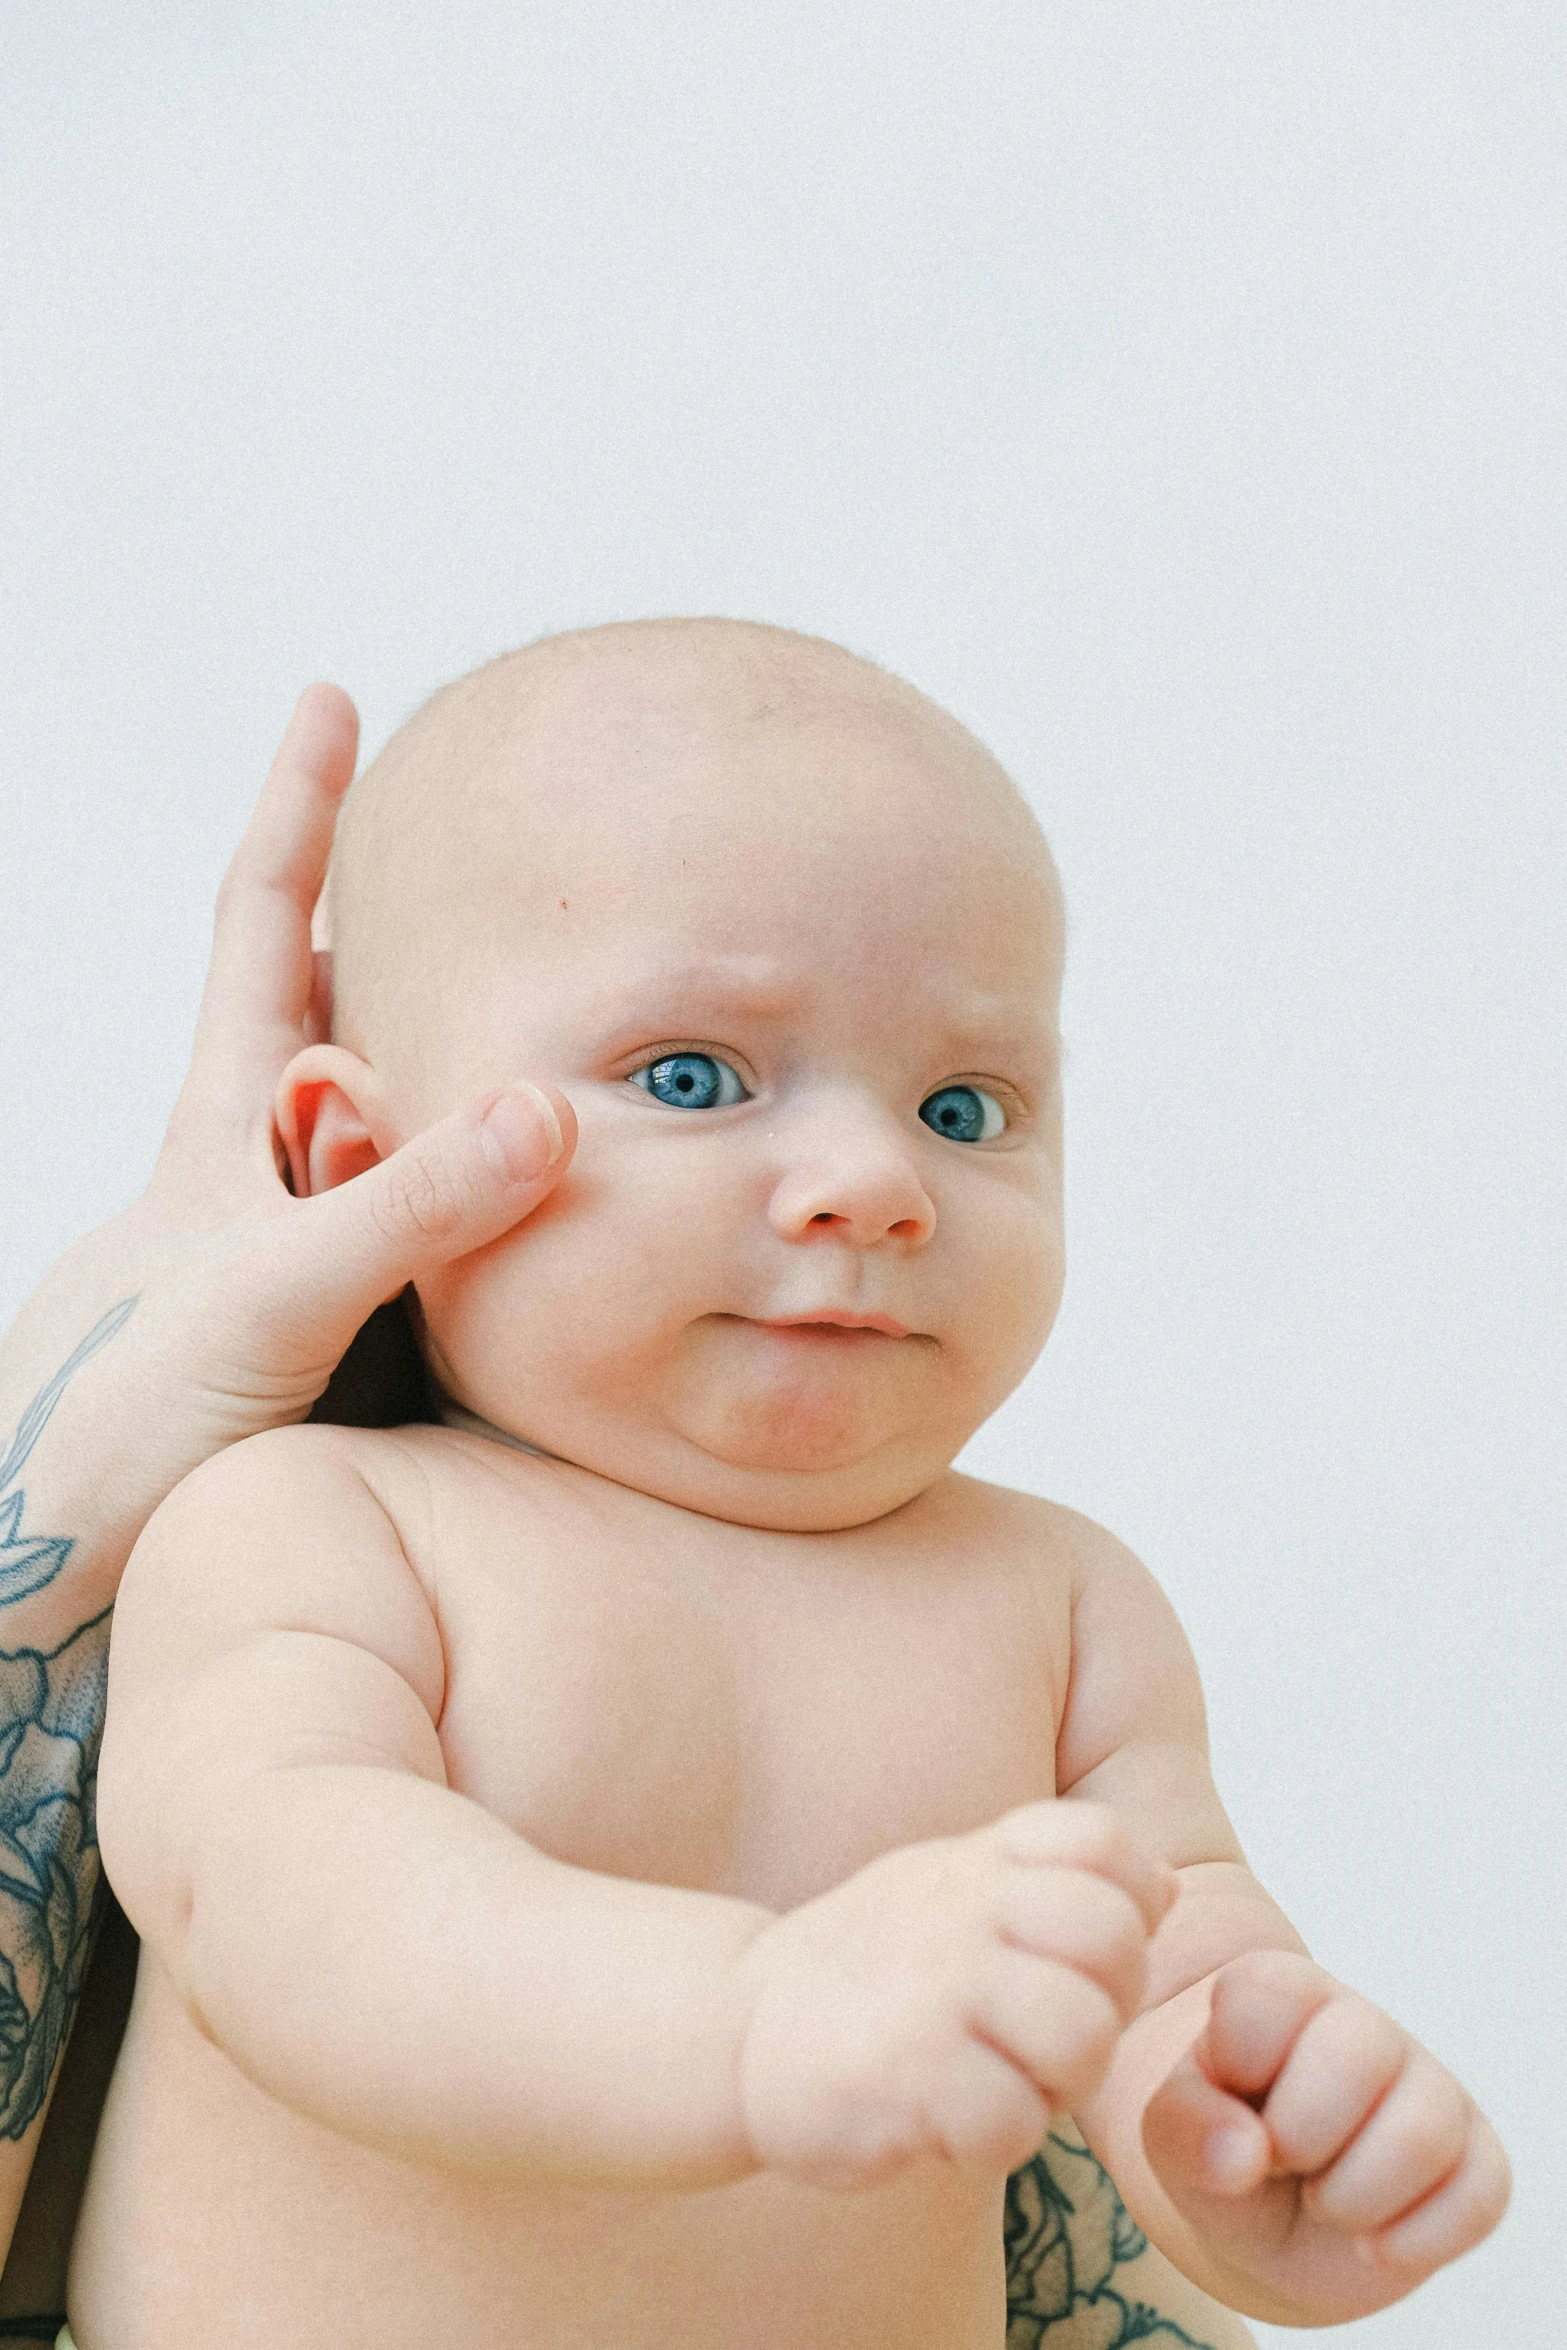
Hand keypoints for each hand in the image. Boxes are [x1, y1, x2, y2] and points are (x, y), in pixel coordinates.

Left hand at [64, 686, 574, 1502]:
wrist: (49, 1579)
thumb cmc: (117, 1432)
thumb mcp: (268, 1302)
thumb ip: (405, 1210)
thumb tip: (543, 1109)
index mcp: (221, 1126)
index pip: (259, 924)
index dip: (298, 809)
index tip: (329, 701)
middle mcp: (253, 1174)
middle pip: (318, 1005)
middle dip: (378, 918)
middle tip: (459, 855)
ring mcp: (286, 1253)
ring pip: (374, 1121)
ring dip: (434, 1058)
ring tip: (519, 1010)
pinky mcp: (323, 1341)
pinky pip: (412, 1229)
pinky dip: (469, 1193)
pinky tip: (521, 1213)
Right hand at [734, 1801, 1175, 2190]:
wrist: (742, 2025)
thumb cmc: (874, 1963)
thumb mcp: (959, 1887)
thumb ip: (1061, 1879)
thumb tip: (1163, 1885)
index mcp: (982, 1860)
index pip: (1106, 1845)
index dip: (1123, 1906)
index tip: (1074, 1953)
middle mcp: (964, 1910)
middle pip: (1114, 1940)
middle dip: (1108, 2004)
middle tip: (1051, 2037)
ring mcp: (937, 1991)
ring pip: (1082, 2035)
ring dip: (1061, 2082)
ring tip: (1009, 2084)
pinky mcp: (907, 2079)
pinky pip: (1014, 2124)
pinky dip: (997, 2140)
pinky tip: (953, 2123)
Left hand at [1142, 1949, 1510, 2322]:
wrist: (1257, 2221)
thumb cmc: (1213, 2149)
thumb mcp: (1170, 2133)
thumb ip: (1184, 2127)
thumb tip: (1245, 2155)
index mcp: (1284, 1991)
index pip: (1270, 1992)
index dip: (1238, 2062)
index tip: (1228, 2094)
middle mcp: (1365, 2028)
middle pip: (1357, 2055)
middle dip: (1298, 2136)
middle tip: (1277, 2161)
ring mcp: (1429, 2091)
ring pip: (1422, 2132)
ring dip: (1352, 2197)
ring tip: (1321, 2200)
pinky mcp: (1475, 2161)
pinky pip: (1477, 2199)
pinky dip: (1412, 2240)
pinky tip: (1369, 2242)